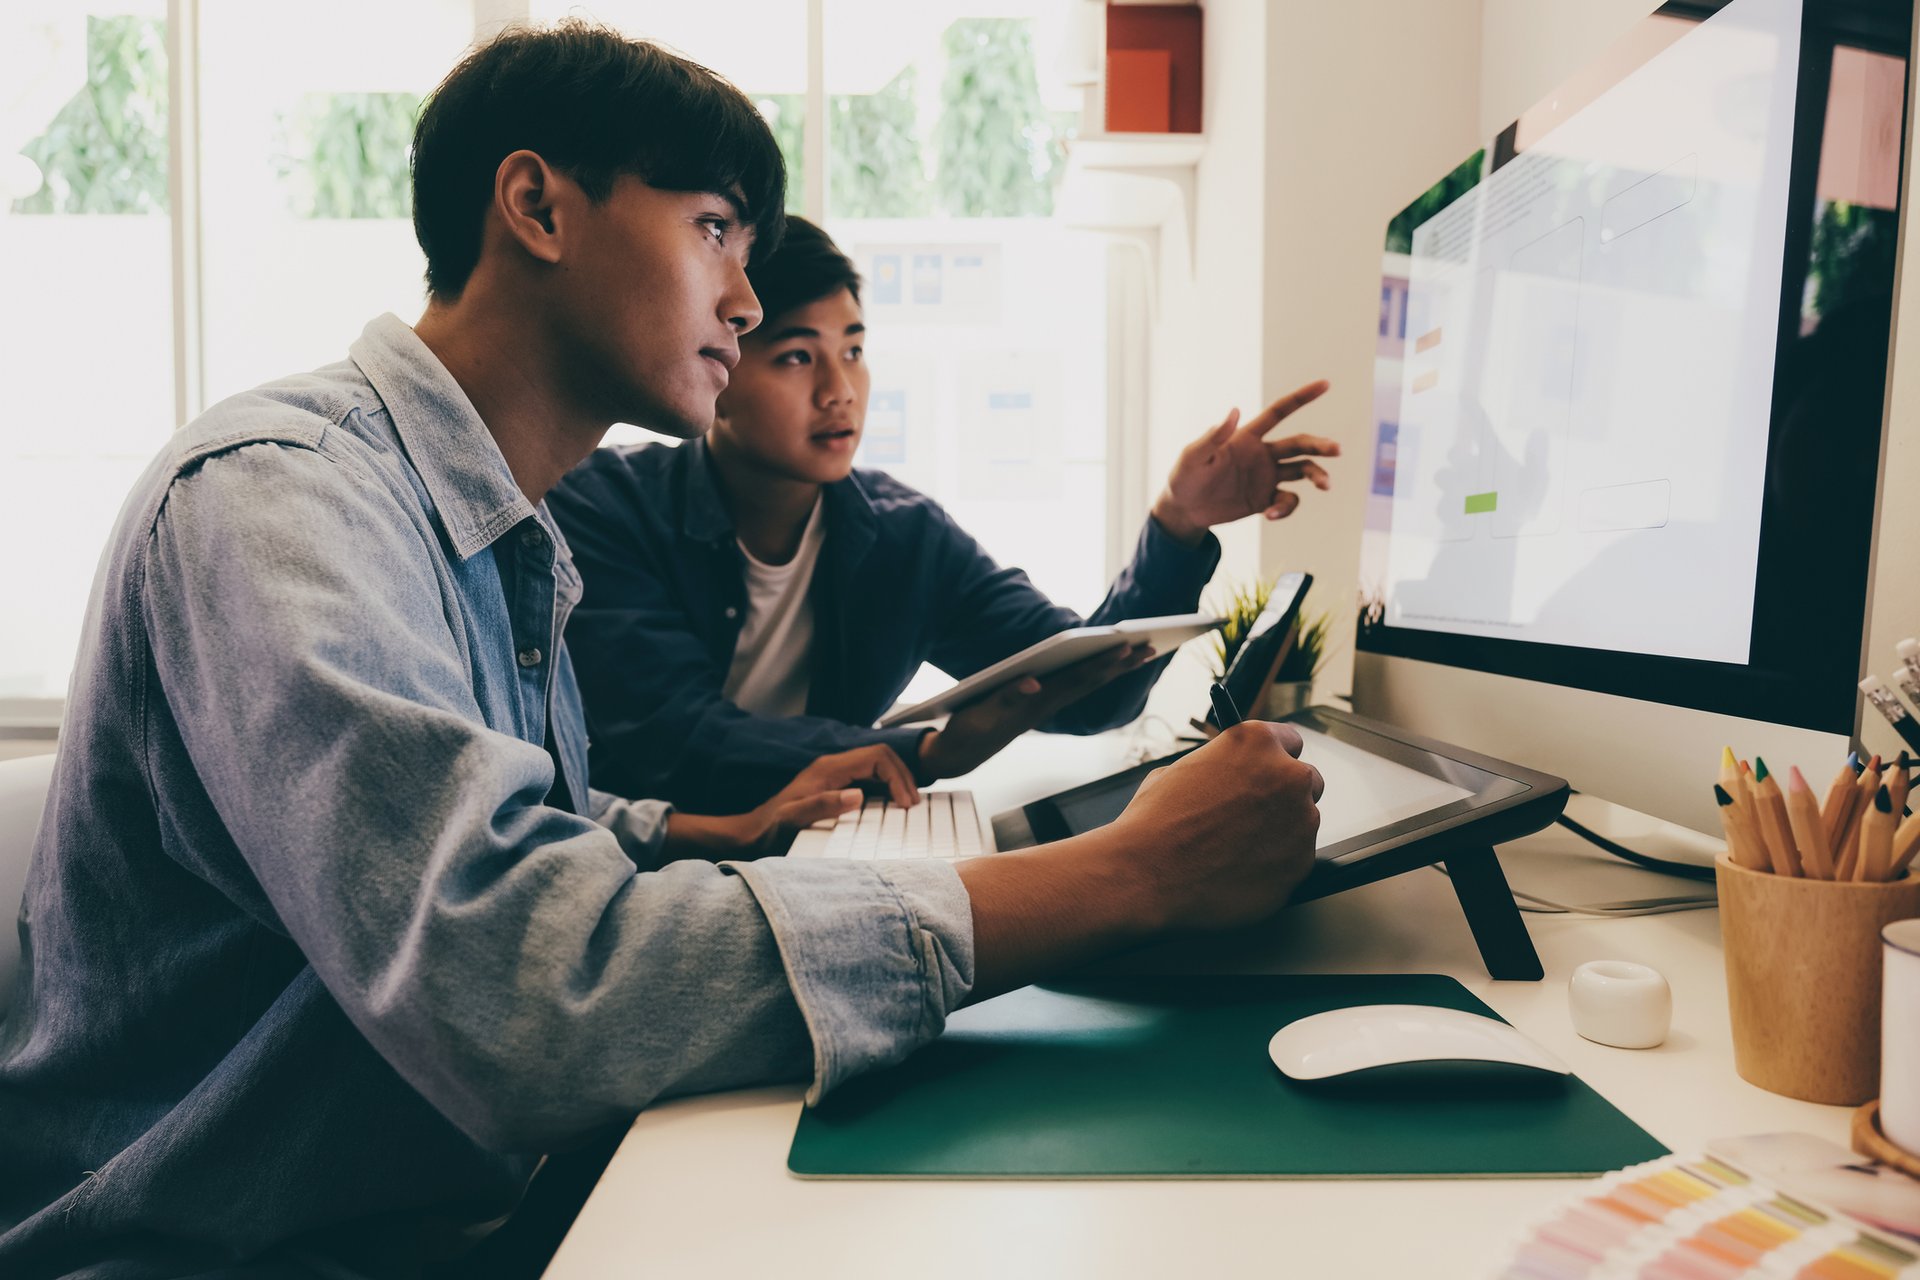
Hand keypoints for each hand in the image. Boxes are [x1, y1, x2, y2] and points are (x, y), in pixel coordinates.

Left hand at [664, 744, 917, 856]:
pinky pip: (868, 780)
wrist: (749, 835)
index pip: (877, 756)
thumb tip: (857, 796)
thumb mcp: (792, 820)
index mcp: (828, 769)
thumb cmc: (769, 830)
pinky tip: (889, 809)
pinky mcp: (835, 787)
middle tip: (912, 805)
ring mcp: (834, 776)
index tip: (906, 803)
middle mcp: (833, 767)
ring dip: (896, 782)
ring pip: (877, 767)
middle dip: (903, 777)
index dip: (898, 776)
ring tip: (906, 806)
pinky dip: (885, 789)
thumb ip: (822, 805)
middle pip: (881, 757)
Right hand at [918, 645, 1153, 778]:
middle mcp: (1047, 704)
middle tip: (1151, 648)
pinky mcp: (1040, 706)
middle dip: (1120, 665)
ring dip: (1114, 670)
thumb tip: (1033, 683)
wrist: (961, 754)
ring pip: (1087, 685)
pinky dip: (1096, 675)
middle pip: (1090, 681)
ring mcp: (1046, 706)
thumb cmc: (969, 729)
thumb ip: (1005, 697)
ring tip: (1141, 655)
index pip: (1077, 679)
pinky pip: (1076, 688)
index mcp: (1036, 702)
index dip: (1102, 663)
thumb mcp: (980, 713)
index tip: (1127, 648)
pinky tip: (1108, 667)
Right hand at [1110, 721, 1323, 932]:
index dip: (1273, 758)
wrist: (1146, 874)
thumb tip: (1229, 779)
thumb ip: (1220, 769)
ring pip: (1301, 824)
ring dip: (1278, 832)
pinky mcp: (1300, 865)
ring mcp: (1301, 824)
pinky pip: (1294, 861)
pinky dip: (1274, 866)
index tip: (1266, 771)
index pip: (1289, 740)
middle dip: (1283, 796)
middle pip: (1306, 782)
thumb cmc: (1155, 822)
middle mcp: (1288, 778)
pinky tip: (1238, 870)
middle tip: (1250, 814)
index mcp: (1257, 743)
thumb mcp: (1181, 770)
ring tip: (1233, 849)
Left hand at [1151, 380, 1338, 544]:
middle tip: (1337, 450)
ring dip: (1317, 475)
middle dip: (1320, 445)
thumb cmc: (1184, 477)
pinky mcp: (1265, 500)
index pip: (1279, 412)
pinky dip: (1286, 508)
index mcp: (1248, 437)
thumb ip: (1213, 437)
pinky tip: (1270, 515)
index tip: (1325, 384)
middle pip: (1300, 444)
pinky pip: (1287, 501)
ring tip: (1327, 485)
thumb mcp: (1193, 456)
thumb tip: (1234, 411)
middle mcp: (1262, 454)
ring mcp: (1266, 477)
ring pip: (1302, 470)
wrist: (1185, 509)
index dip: (1302, 397)